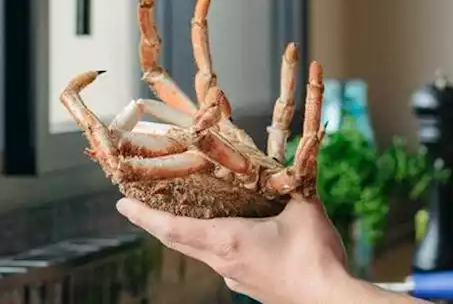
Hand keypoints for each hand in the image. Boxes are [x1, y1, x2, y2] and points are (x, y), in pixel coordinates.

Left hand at [116, 194, 354, 303]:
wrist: (329, 301)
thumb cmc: (314, 257)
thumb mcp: (305, 210)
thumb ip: (293, 183)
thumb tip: (291, 162)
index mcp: (228, 241)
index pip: (174, 229)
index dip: (145, 217)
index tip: (122, 205)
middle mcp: (223, 262)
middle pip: (179, 241)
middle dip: (157, 222)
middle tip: (138, 206)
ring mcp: (235, 278)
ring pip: (201, 251)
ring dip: (187, 232)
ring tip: (181, 213)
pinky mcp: (250, 285)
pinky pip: (223, 260)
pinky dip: (214, 243)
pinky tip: (232, 232)